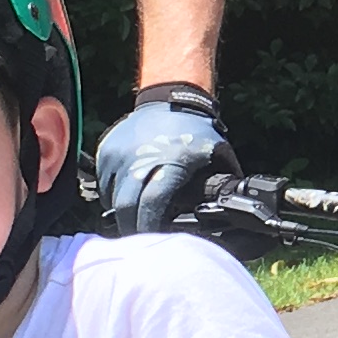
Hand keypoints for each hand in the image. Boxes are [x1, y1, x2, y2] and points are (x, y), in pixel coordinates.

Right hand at [95, 84, 233, 230]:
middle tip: (139, 237)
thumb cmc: (197, 131)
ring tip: (135, 215)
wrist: (171, 98)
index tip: (151, 240)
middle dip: (131, 226)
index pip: (151, 205)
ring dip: (122, 210)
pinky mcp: (106, 151)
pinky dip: (113, 193)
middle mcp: (140, 160)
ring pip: (111, 197)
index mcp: (170, 164)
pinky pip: (104, 183)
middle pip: (125, 207)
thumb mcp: (217, 156)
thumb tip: (233, 213)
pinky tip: (128, 194)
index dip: (148, 227)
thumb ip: (222, 184)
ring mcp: (119, 155)